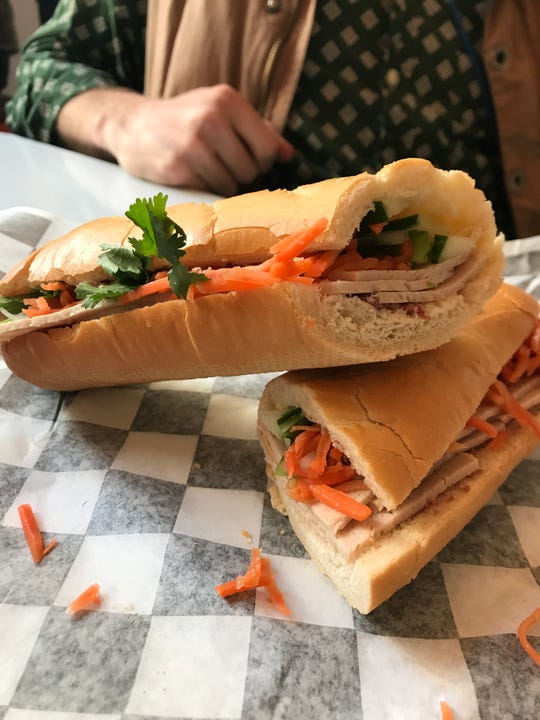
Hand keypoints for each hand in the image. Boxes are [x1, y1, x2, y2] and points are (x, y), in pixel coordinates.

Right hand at [108, 84, 294, 194]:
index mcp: (227, 100)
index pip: (267, 148)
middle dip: (241, 174)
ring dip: (222, 184)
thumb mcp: (220, 111)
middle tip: (221, 163)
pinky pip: (209, 191)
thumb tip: (289, 155)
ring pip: (231, 185)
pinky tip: (190, 173)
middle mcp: (211, 118)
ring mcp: (193, 144)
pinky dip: (204, 188)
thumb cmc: (184, 119)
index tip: (247, 158)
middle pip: (251, 170)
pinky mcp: (178, 167)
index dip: (261, 161)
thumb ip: (257, 130)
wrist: (132, 125)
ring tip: (205, 167)